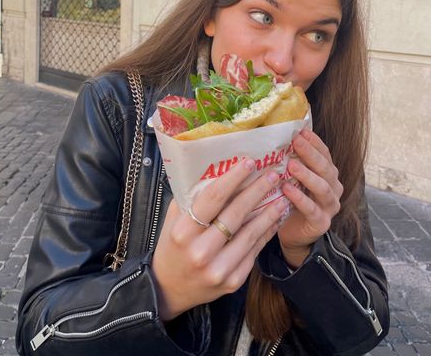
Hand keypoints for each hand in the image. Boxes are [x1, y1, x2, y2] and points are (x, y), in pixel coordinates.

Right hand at [151, 158, 288, 319]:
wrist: (169, 289)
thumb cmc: (172, 247)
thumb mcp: (173, 220)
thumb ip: (190, 197)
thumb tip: (214, 170)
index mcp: (183, 232)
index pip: (213, 198)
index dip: (233, 179)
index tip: (249, 163)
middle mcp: (201, 251)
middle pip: (235, 214)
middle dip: (256, 191)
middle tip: (272, 175)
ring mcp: (219, 269)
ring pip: (250, 234)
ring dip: (269, 213)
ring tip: (281, 196)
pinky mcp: (233, 281)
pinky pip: (254, 252)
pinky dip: (266, 233)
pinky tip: (274, 219)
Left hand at [278, 129, 342, 267]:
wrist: (294, 234)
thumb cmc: (291, 200)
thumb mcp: (293, 178)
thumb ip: (291, 160)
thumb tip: (275, 135)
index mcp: (328, 174)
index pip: (325, 154)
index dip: (314, 142)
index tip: (300, 131)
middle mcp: (333, 188)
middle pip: (325, 168)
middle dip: (310, 154)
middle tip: (296, 142)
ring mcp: (330, 206)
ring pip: (322, 188)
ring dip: (306, 175)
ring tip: (291, 165)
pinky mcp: (321, 223)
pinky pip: (312, 209)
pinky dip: (299, 199)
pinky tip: (287, 189)